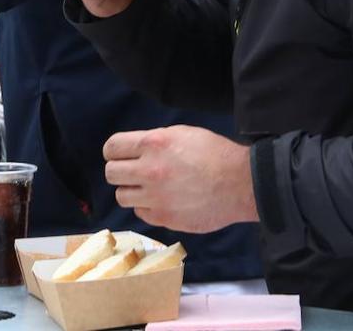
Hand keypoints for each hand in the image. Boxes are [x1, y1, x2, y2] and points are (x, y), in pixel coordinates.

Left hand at [103, 125, 257, 232]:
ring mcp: (155, 197)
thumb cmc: (214, 154)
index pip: (112, 147)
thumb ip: (154, 142)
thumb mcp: (182, 133)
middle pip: (111, 173)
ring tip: (148, 188)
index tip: (120, 155)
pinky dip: (147, 207)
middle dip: (120, 171)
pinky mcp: (163, 218)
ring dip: (132, 191)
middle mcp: (149, 170)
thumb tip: (134, 150)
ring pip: (121, 196)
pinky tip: (162, 200)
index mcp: (153, 144)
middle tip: (134, 172)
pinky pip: (139, 212)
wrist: (241, 184)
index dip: (114, 151)